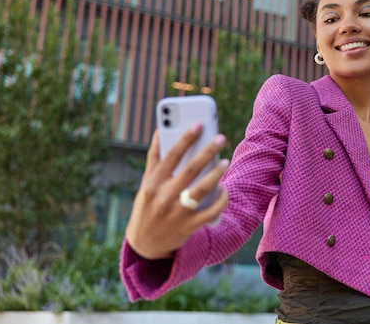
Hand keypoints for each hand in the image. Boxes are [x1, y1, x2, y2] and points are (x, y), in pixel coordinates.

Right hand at [125, 124, 229, 259]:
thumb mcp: (146, 183)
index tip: (199, 124)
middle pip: (190, 171)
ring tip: (225, 162)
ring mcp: (176, 213)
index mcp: (152, 184)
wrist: (144, 244)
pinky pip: (210, 212)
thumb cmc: (147, 206)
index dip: (185, 139)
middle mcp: (163, 197)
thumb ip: (155, 158)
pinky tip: (224, 189)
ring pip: (201, 190)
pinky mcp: (188, 227)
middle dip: (207, 153)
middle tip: (221, 138)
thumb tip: (161, 130)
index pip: (171, 156)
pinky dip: (220, 200)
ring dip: (216, 175)